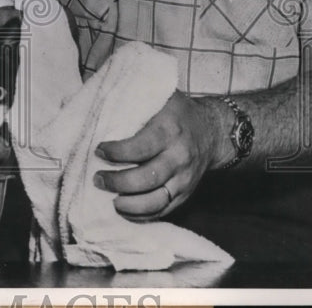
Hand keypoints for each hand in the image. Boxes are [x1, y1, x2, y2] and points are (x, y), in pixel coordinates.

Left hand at [92, 91, 225, 219]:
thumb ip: (136, 99)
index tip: (98, 151)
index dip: (117, 152)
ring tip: (110, 199)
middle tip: (98, 179)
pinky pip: (164, 211)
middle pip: (147, 178)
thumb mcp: (161, 96)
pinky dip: (142, 215)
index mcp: (170, 130)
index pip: (141, 147)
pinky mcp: (186, 194)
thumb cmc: (177, 112)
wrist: (212, 131)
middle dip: (118, 182)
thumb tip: (101, 100)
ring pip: (156, 201)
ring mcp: (185, 179)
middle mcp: (179, 157)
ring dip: (129, 205)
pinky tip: (124, 209)